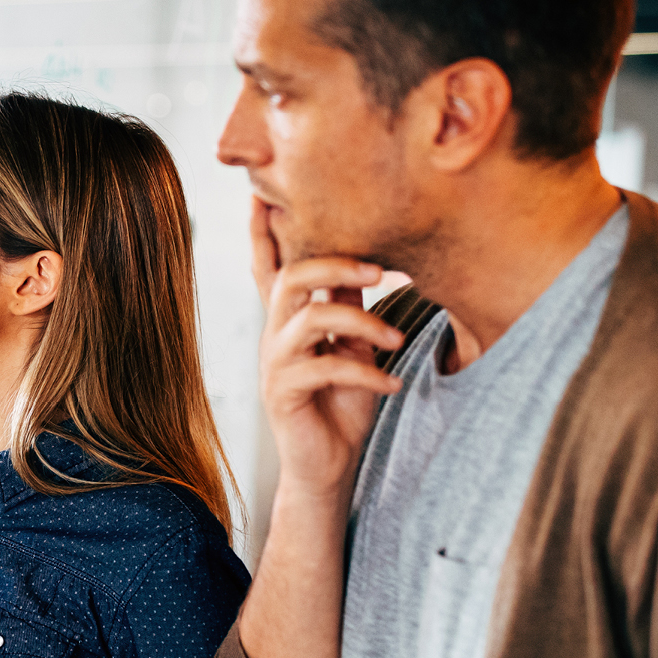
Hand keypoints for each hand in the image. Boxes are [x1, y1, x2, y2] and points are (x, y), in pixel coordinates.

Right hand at [252, 198, 406, 497]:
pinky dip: (366, 374)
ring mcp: (275, 364)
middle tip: (380, 271)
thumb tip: (367, 260)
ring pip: (309, 318)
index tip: (261, 191)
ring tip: (396, 341)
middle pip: (290, 277)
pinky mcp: (283, 393)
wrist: (328, 466)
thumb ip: (349, 305)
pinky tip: (392, 386)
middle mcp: (274, 335)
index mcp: (288, 319)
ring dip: (362, 323)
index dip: (264, 230)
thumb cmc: (341, 404)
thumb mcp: (354, 346)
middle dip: (335, 264)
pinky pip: (324, 368)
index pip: (270, 265)